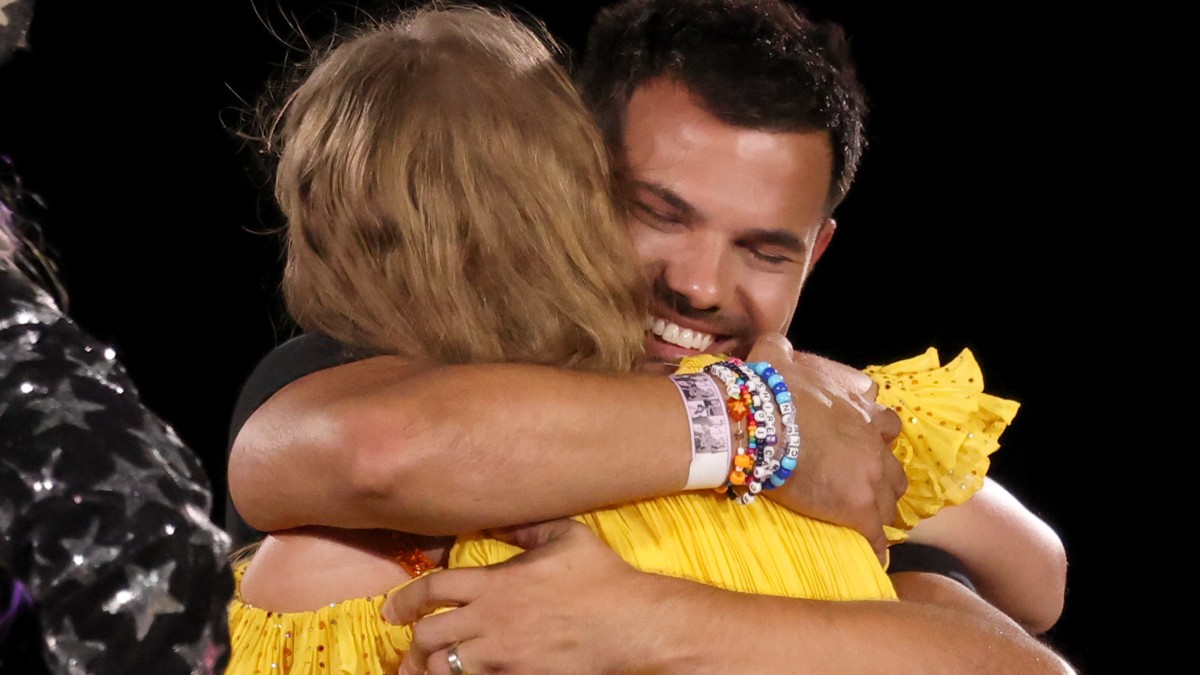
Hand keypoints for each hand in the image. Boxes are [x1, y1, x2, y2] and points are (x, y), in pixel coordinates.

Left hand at [384, 519, 655, 674]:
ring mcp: (503, 655)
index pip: (433, 590)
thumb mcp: (565, 535)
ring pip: (444, 668)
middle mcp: (491, 620)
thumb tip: (496, 515)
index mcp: (496, 583)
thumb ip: (525, 526)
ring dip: (430, 668)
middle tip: (406, 645)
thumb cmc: (601, 577)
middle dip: (412, 641)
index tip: (391, 610)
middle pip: (429, 635)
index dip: (405, 600)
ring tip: (422, 669)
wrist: (630, 624)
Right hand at [747, 333, 905, 560]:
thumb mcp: (774, 356)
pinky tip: (871, 556)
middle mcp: (871, 436)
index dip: (872, 429)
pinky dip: (875, 546)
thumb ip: (780, 350)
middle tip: (863, 481)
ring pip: (891, 496)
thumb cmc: (765, 388)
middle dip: (882, 470)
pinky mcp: (859, 507)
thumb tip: (773, 345)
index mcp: (856, 402)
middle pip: (893, 459)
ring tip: (865, 518)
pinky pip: (875, 536)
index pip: (881, 416)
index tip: (860, 438)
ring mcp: (870, 473)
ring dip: (880, 505)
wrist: (758, 422)